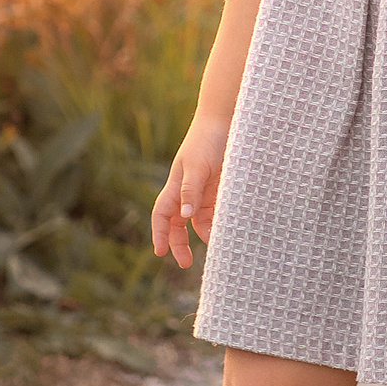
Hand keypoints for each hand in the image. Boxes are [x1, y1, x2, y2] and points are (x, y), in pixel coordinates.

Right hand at [151, 115, 229, 268]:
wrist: (226, 122)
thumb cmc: (206, 141)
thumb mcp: (198, 166)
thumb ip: (191, 191)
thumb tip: (184, 217)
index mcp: (176, 186)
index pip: (162, 214)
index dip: (158, 233)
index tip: (159, 253)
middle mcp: (187, 193)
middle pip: (177, 224)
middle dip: (178, 244)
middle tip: (185, 263)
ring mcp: (203, 193)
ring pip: (198, 223)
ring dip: (203, 236)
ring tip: (217, 247)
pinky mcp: (219, 192)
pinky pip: (215, 215)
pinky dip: (218, 225)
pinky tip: (227, 231)